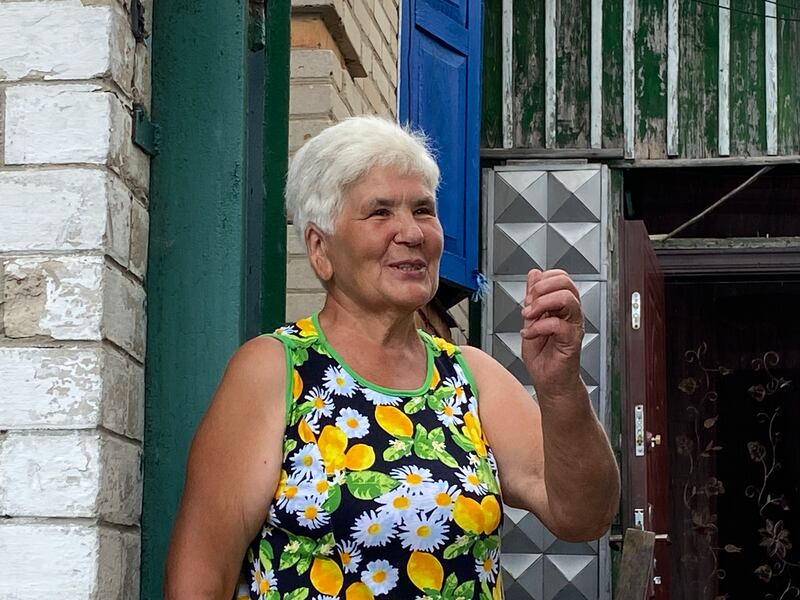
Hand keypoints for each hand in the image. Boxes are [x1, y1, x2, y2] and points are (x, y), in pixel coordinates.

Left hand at [520, 269, 584, 398]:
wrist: (549, 382)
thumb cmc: (543, 357)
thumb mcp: (531, 320)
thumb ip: (533, 298)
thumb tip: (534, 274)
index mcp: (563, 306)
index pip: (561, 277)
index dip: (543, 280)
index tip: (529, 296)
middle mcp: (571, 314)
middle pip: (566, 282)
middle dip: (541, 289)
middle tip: (528, 304)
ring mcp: (573, 326)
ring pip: (567, 298)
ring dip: (541, 304)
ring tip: (529, 317)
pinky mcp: (572, 341)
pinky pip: (558, 324)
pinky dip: (538, 327)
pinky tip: (530, 335)